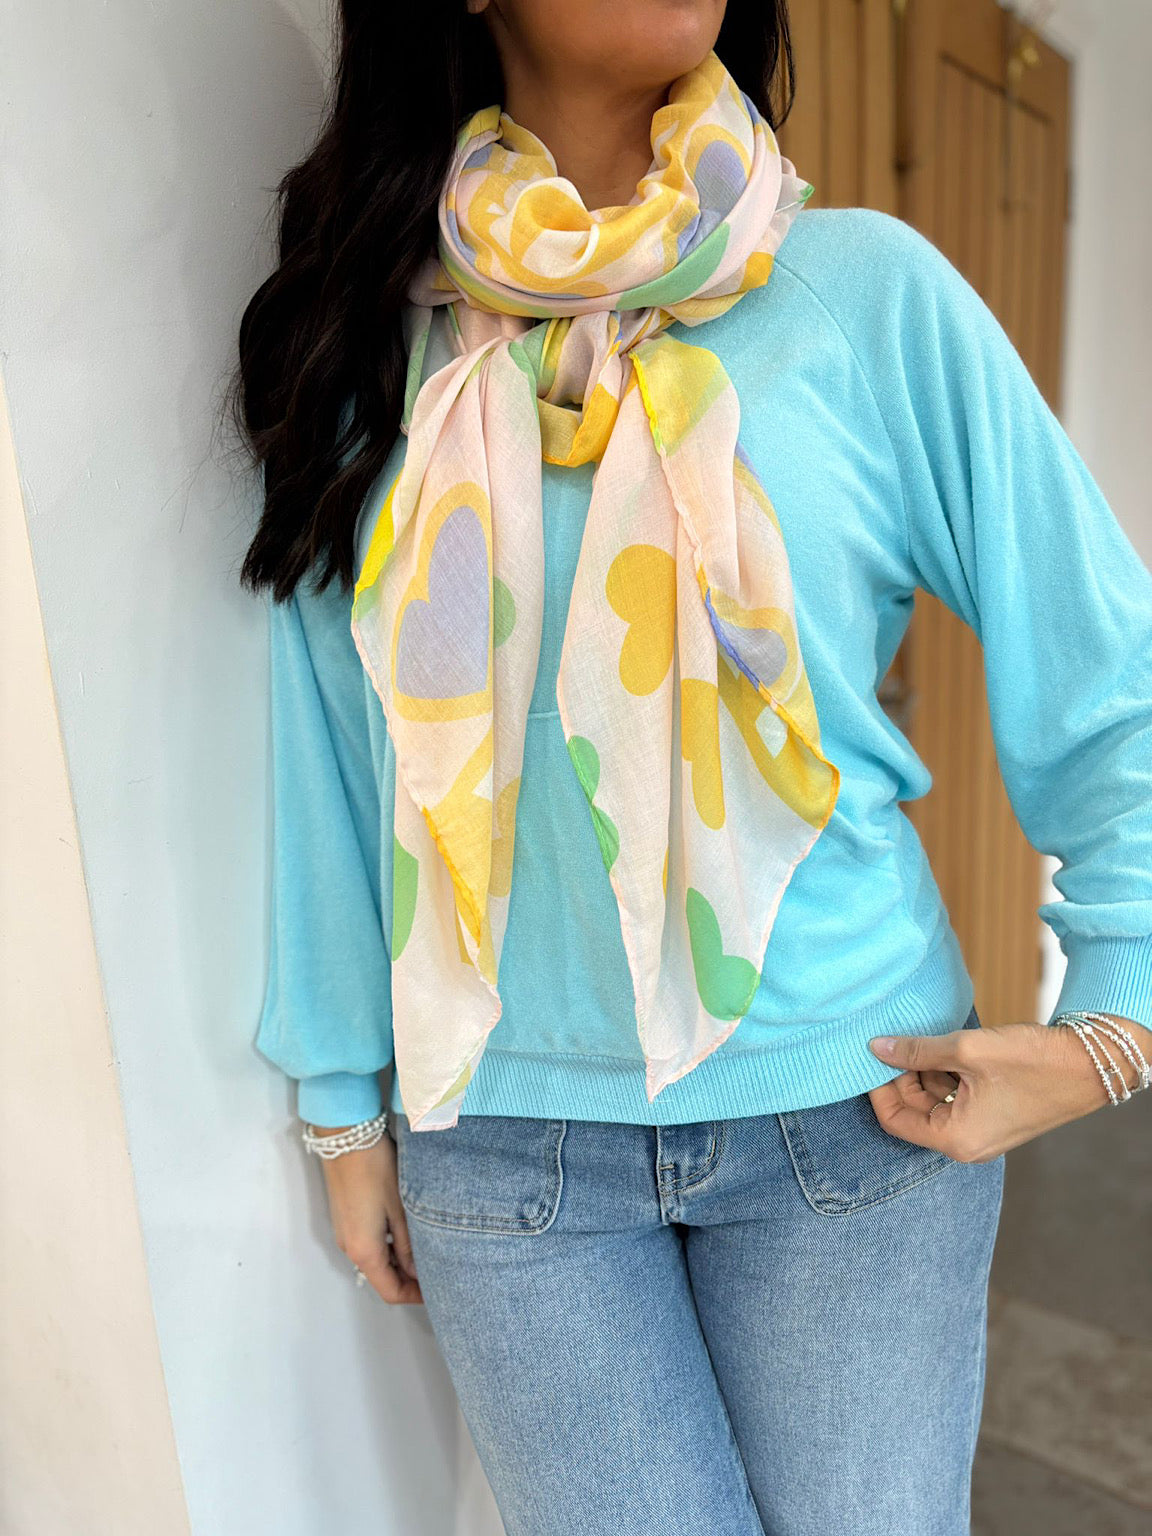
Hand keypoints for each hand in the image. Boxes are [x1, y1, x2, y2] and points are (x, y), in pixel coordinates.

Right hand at [310, 1125, 422, 1304]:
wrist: (344, 1137)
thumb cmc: (375, 1169)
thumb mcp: (401, 1208)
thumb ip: (409, 1245)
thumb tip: (418, 1272)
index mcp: (364, 1251)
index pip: (390, 1291)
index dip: (414, 1297)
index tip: (438, 1291)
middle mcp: (350, 1248)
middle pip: (382, 1278)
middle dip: (409, 1280)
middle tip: (439, 1271)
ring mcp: (345, 1233)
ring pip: (376, 1260)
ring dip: (400, 1262)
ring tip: (428, 1250)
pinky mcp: (345, 1218)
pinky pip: (369, 1244)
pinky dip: (389, 1247)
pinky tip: (408, 1233)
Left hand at [866, 1013, 1151, 1162]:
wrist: (1090, 1064)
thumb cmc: (1033, 1062)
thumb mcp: (968, 1051)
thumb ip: (917, 1052)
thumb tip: (877, 1048)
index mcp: (955, 1139)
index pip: (893, 1119)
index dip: (878, 1086)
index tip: (871, 1056)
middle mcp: (966, 1144)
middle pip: (911, 1110)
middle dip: (902, 1075)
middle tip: (898, 1040)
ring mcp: (981, 1131)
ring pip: (932, 1100)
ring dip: (925, 1071)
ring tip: (928, 1039)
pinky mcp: (992, 1115)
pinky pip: (955, 1097)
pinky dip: (946, 1073)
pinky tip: (950, 1047)